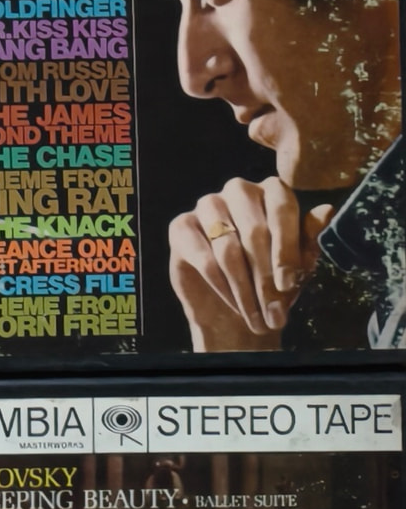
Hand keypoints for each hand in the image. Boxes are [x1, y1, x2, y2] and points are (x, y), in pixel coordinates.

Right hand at [167, 175, 328, 349]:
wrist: (238, 309)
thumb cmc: (273, 279)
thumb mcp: (299, 263)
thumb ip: (310, 237)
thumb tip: (327, 210)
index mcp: (271, 191)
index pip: (281, 208)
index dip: (286, 247)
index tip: (288, 284)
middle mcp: (238, 190)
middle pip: (254, 230)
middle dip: (266, 278)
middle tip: (275, 312)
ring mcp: (207, 205)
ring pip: (228, 248)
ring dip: (245, 290)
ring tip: (258, 318)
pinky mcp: (181, 226)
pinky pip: (203, 258)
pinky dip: (222, 287)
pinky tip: (235, 305)